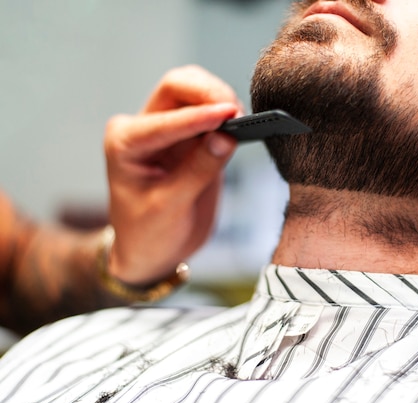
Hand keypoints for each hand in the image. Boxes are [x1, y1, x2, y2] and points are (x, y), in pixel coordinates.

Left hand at [104, 65, 243, 283]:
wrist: (152, 252)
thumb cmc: (148, 234)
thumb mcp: (170, 208)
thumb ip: (198, 170)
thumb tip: (227, 137)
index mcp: (125, 142)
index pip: (166, 119)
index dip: (199, 117)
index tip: (230, 115)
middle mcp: (144, 128)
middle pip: (177, 87)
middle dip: (208, 93)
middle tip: (237, 112)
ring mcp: (169, 130)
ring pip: (195, 92)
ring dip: (220, 98)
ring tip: (241, 120)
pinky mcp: (192, 139)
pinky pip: (211, 114)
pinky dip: (228, 113)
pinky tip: (243, 125)